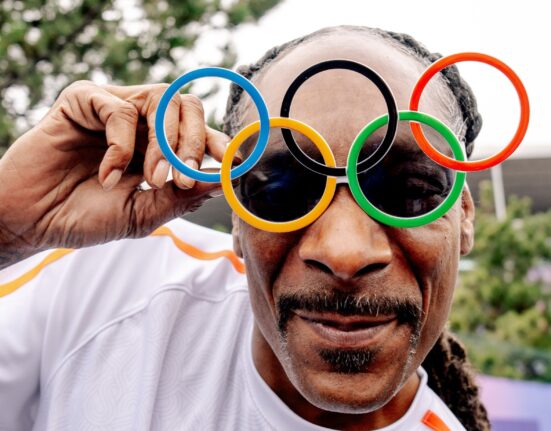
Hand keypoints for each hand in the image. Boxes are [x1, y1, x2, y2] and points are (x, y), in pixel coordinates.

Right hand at [0, 80, 231, 267]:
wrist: (34, 222)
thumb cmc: (86, 218)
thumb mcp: (143, 214)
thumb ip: (181, 197)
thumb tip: (222, 178)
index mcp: (156, 147)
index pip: (197, 132)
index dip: (217, 142)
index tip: (232, 160)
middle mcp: (141, 123)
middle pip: (188, 106)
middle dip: (194, 141)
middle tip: (184, 176)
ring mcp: (114, 108)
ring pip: (161, 99)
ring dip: (164, 142)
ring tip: (151, 179)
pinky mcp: (84, 100)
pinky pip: (120, 108)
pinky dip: (122, 144)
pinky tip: (108, 174)